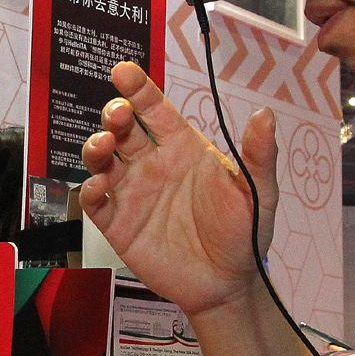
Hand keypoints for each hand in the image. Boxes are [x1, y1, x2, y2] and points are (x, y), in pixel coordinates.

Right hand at [78, 61, 279, 318]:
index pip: (155, 110)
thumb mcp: (258, 191)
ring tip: (103, 146)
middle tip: (118, 114)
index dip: (139, 89)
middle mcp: (153, 165)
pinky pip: (95, 202)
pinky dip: (89, 190)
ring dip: (96, 147)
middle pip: (122, 129)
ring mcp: (133, 194)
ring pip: (102, 160)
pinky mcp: (118, 225)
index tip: (124, 71)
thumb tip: (265, 113)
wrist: (229, 284)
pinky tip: (97, 186)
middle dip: (114, 115)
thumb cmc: (244, 234)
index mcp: (183, 149)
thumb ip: (259, 154)